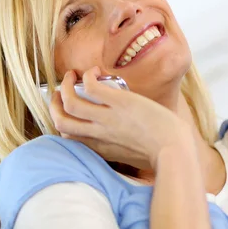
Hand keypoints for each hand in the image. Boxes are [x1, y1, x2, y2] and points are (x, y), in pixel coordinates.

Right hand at [49, 66, 193, 171]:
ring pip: (69, 102)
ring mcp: (107, 118)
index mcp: (99, 148)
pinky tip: (95, 71)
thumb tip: (120, 140)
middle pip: (60, 121)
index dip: (61, 121)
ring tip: (72, 76)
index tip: (67, 110)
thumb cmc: (160, 154)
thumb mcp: (131, 157)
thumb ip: (118, 149)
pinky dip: (88, 76)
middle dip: (54, 103)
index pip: (67, 136)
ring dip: (65, 85)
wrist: (174, 150)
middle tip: (60, 91)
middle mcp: (98, 134)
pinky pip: (91, 86)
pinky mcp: (119, 103)